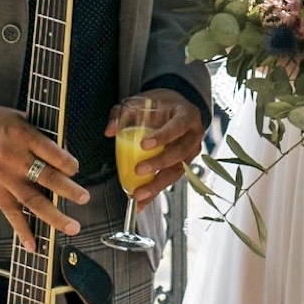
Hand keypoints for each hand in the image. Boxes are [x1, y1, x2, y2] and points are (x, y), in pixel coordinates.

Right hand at [0, 98, 83, 248]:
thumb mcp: (15, 116)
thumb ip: (37, 132)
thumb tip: (60, 148)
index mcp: (22, 136)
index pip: (53, 153)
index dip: (69, 163)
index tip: (75, 168)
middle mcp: (14, 158)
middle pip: (48, 178)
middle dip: (69, 190)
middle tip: (84, 198)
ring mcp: (3, 177)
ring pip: (33, 201)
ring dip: (55, 216)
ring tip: (72, 227)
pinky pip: (10, 214)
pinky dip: (22, 231)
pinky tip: (33, 245)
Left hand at [105, 88, 200, 206]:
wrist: (178, 109)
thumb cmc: (161, 105)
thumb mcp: (143, 101)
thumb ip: (123, 112)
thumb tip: (110, 131)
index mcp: (187, 115)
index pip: (177, 127)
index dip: (163, 136)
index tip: (144, 145)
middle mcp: (193, 135)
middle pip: (179, 153)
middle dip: (159, 163)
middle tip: (139, 170)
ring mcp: (191, 153)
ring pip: (176, 172)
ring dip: (156, 185)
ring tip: (138, 194)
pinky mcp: (184, 166)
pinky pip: (169, 181)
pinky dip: (154, 193)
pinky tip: (140, 203)